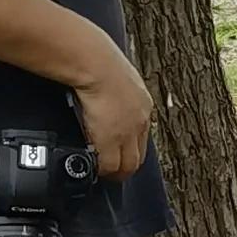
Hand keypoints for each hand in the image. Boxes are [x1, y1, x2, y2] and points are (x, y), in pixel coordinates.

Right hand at [70, 40, 154, 178]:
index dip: (130, 148)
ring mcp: (128, 133)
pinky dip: (101, 170)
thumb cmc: (100, 62)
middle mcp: (140, 121)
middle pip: (138, 156)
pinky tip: (93, 168)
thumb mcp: (117, 76)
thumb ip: (115, 89)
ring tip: (103, 174)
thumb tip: (101, 88)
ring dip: (114, 172)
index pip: (142, 137)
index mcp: (143, 105)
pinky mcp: (111, 140)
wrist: (96, 64)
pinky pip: (108, 166)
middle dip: (125, 167)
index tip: (120, 153)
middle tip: (112, 172)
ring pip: (126, 165)